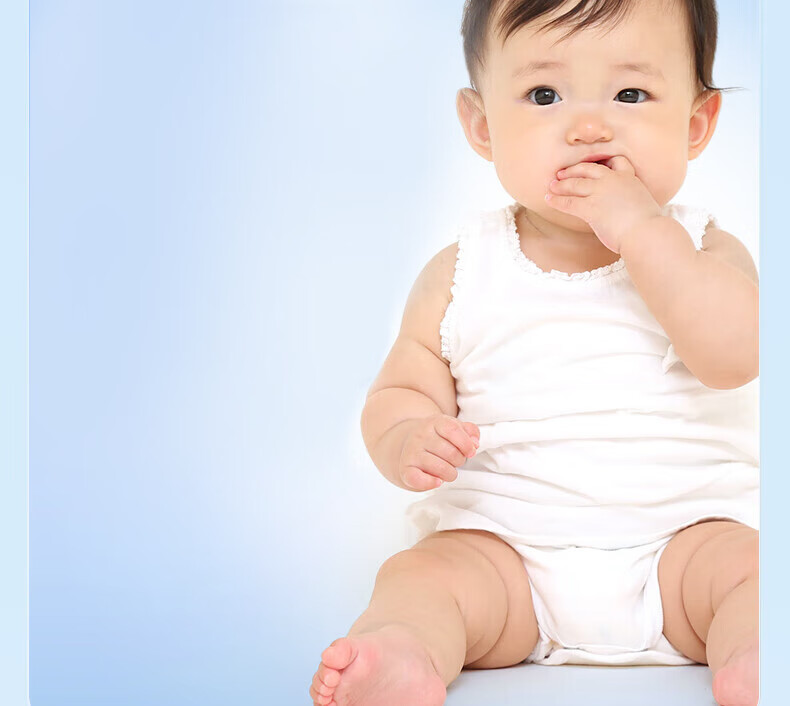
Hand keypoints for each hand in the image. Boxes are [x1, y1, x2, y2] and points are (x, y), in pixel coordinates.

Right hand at [398, 414, 479, 490]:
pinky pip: (417, 478)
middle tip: (456, 462)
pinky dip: (430, 483)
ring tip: (448, 472)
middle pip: (450, 452)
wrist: (410, 445)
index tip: (471, 452)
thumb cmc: (438, 439)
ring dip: (450, 474)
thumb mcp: (454, 428)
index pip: (452, 429)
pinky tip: (437, 481)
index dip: (466, 443)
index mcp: (434, 422)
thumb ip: (470, 431)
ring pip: (439, 467)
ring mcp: (411, 452)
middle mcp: (420, 435)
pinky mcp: (405, 469)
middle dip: (459, 460)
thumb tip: (474, 444)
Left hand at [544, 155, 661, 253]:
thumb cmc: (648, 227)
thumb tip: (623, 210)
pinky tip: (549, 200)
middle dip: (573, 170)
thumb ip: (630, 201)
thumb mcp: (643, 205)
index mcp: (629, 178)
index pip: (616, 161)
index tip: (591, 164)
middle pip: (588, 169)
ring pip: (575, 184)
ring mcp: (601, 192)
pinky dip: (556, 200)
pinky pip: (568, 202)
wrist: (646, 233)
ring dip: (560, 184)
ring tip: (551, 185)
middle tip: (562, 173)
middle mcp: (613, 180)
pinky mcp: (591, 208)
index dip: (602, 162)